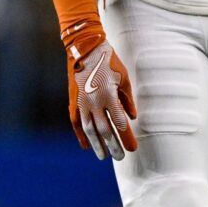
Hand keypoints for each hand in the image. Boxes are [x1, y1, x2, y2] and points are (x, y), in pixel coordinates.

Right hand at [63, 21, 136, 159]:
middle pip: (105, 130)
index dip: (127, 138)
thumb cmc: (108, 62)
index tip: (133, 149)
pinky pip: (76, 122)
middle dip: (114, 145)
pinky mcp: (73, 101)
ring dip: (97, 144)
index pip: (119, 123)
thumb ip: (127, 100)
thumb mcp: (124, 79)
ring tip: (103, 156)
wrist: (84, 49)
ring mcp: (81, 103)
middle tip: (121, 157)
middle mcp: (94, 102)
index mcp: (109, 96)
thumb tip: (132, 117)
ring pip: (90, 130)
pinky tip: (86, 146)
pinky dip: (81, 135)